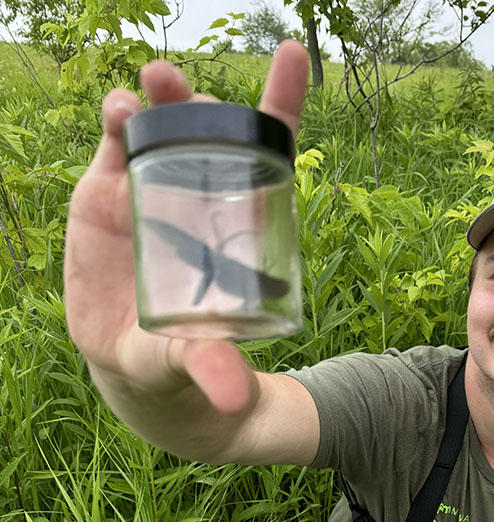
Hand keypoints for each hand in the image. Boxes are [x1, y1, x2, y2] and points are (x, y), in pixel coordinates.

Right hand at [64, 41, 308, 413]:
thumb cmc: (181, 359)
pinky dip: (117, 126)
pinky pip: (115, 149)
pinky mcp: (106, 198)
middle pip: (205, 133)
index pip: (265, 153)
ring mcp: (151, 193)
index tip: (290, 56)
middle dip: (195, 102)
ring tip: (142, 94)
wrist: (133, 368)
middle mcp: (197, 200)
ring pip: (155, 131)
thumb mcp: (199, 362)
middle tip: (177, 88)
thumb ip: (214, 368)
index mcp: (235, 226)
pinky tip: (119, 118)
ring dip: (150, 103)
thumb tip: (235, 396)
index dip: (279, 103)